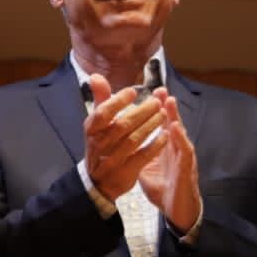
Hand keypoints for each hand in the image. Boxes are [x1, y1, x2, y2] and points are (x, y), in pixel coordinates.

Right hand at [83, 74, 167, 201]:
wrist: (98, 180)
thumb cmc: (100, 144)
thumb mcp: (96, 123)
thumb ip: (100, 99)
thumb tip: (95, 76)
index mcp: (91, 130)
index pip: (103, 113)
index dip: (118, 101)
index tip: (134, 91)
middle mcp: (99, 145)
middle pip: (122, 125)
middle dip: (142, 112)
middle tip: (156, 102)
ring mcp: (112, 160)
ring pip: (134, 140)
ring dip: (151, 125)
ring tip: (162, 115)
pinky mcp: (126, 172)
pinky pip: (143, 157)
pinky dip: (155, 145)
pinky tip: (164, 135)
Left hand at [137, 88, 201, 231]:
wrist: (176, 209)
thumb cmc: (163, 185)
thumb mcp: (143, 166)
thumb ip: (135, 151)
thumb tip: (119, 142)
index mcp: (164, 147)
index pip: (160, 124)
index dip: (154, 110)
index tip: (147, 92)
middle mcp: (175, 149)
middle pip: (171, 123)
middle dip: (165, 106)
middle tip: (159, 89)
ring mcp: (183, 158)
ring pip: (179, 134)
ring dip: (174, 117)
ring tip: (168, 101)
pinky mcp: (186, 170)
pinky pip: (184, 153)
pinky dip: (180, 139)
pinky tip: (174, 129)